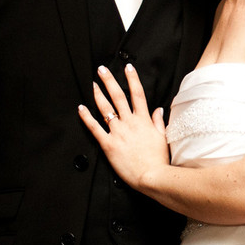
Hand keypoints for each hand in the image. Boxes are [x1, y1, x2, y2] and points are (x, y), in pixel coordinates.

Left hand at [78, 65, 169, 187]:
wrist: (152, 176)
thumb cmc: (158, 160)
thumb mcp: (163, 137)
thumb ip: (159, 122)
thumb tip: (158, 110)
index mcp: (144, 120)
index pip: (138, 94)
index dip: (132, 79)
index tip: (128, 67)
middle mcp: (130, 123)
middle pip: (118, 96)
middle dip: (109, 81)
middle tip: (102, 69)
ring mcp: (118, 132)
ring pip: (106, 109)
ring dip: (98, 94)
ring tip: (92, 84)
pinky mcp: (108, 144)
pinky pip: (95, 128)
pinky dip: (87, 117)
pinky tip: (81, 108)